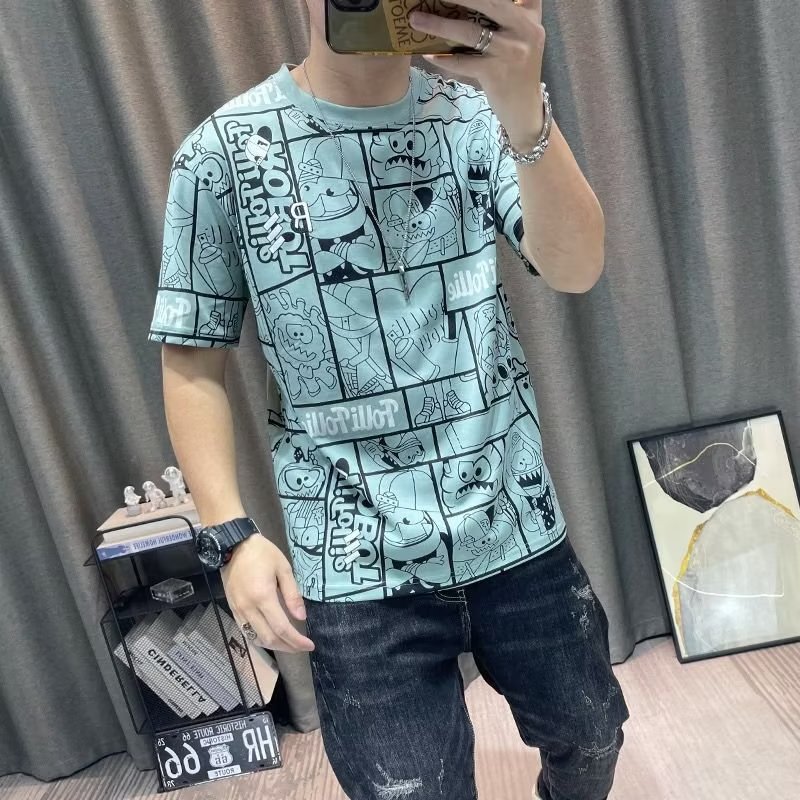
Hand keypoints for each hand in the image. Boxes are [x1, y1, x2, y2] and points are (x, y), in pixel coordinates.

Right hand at [221, 533, 313, 652]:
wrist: (232, 546)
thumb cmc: (262, 553)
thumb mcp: (283, 568)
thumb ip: (292, 594)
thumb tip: (301, 617)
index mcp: (263, 597)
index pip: (281, 628)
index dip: (296, 640)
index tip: (309, 645)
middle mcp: (249, 608)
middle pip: (269, 638)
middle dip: (288, 647)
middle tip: (302, 647)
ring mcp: (238, 610)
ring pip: (256, 638)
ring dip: (274, 646)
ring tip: (289, 644)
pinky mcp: (232, 609)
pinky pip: (246, 631)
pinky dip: (260, 638)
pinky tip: (271, 637)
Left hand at [409, 0, 545, 148]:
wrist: (524, 109)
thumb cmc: (517, 69)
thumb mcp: (522, 37)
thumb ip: (511, 14)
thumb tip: (470, 3)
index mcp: (530, 16)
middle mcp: (524, 30)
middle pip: (488, 1)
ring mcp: (510, 52)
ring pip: (469, 31)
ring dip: (438, 24)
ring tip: (415, 19)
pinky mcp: (495, 73)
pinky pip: (462, 62)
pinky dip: (443, 58)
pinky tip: (427, 54)